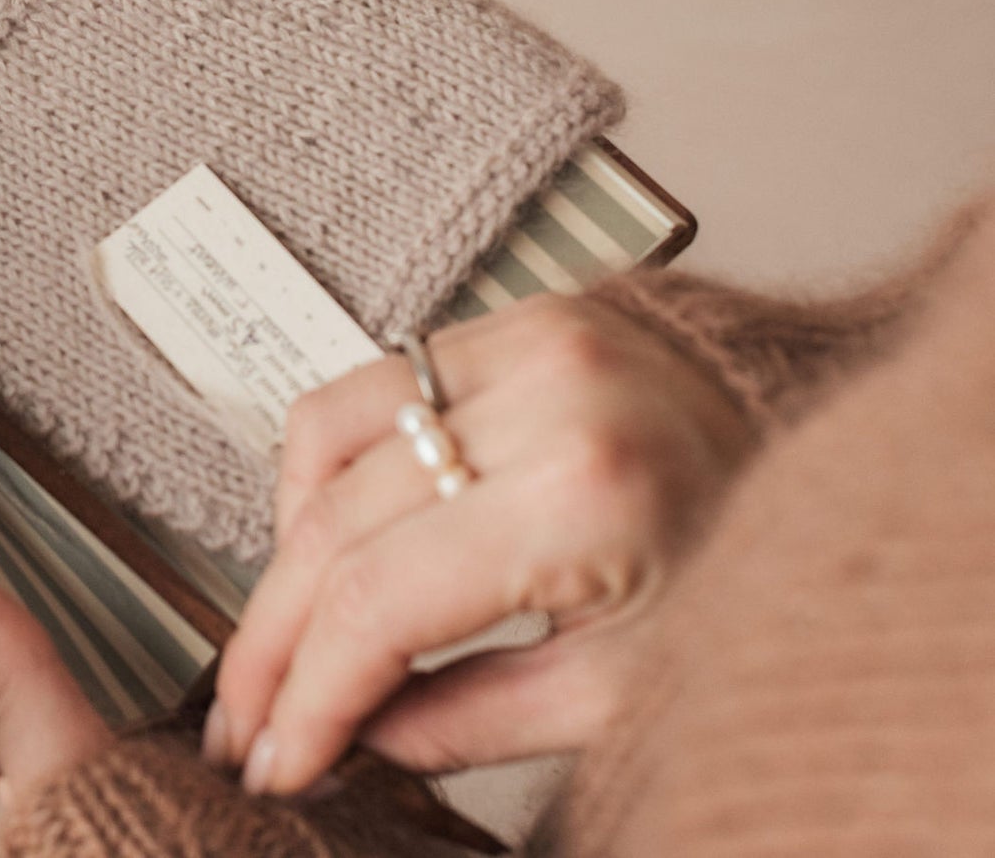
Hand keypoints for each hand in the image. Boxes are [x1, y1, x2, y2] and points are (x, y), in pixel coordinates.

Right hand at [209, 293, 753, 795]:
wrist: (829, 455)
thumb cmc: (760, 565)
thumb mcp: (629, 685)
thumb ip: (470, 718)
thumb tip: (354, 735)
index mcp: (581, 493)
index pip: (377, 603)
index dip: (305, 695)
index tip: (275, 755)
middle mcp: (541, 396)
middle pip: (332, 527)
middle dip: (272, 642)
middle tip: (246, 716)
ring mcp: (520, 341)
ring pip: (323, 441)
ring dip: (280, 549)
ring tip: (280, 635)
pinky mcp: (510, 320)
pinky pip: (365, 384)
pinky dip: (323, 467)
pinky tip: (323, 533)